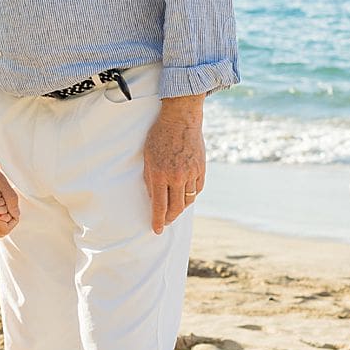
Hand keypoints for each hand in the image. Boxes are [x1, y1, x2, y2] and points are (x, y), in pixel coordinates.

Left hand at [142, 100, 205, 233]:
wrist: (181, 120)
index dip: (157, 220)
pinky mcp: (201, 169)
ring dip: (180, 208)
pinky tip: (185, 195)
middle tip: (165, 221)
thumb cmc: (159, 137)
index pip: (159, 205)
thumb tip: (154, 199)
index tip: (156, 229)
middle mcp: (177, 176)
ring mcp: (191, 173)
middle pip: (176, 207)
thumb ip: (151, 179)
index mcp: (160, 174)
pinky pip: (197, 189)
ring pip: (188, 200)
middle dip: (169, 218)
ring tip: (174, 209)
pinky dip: (191, 195)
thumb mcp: (148, 158)